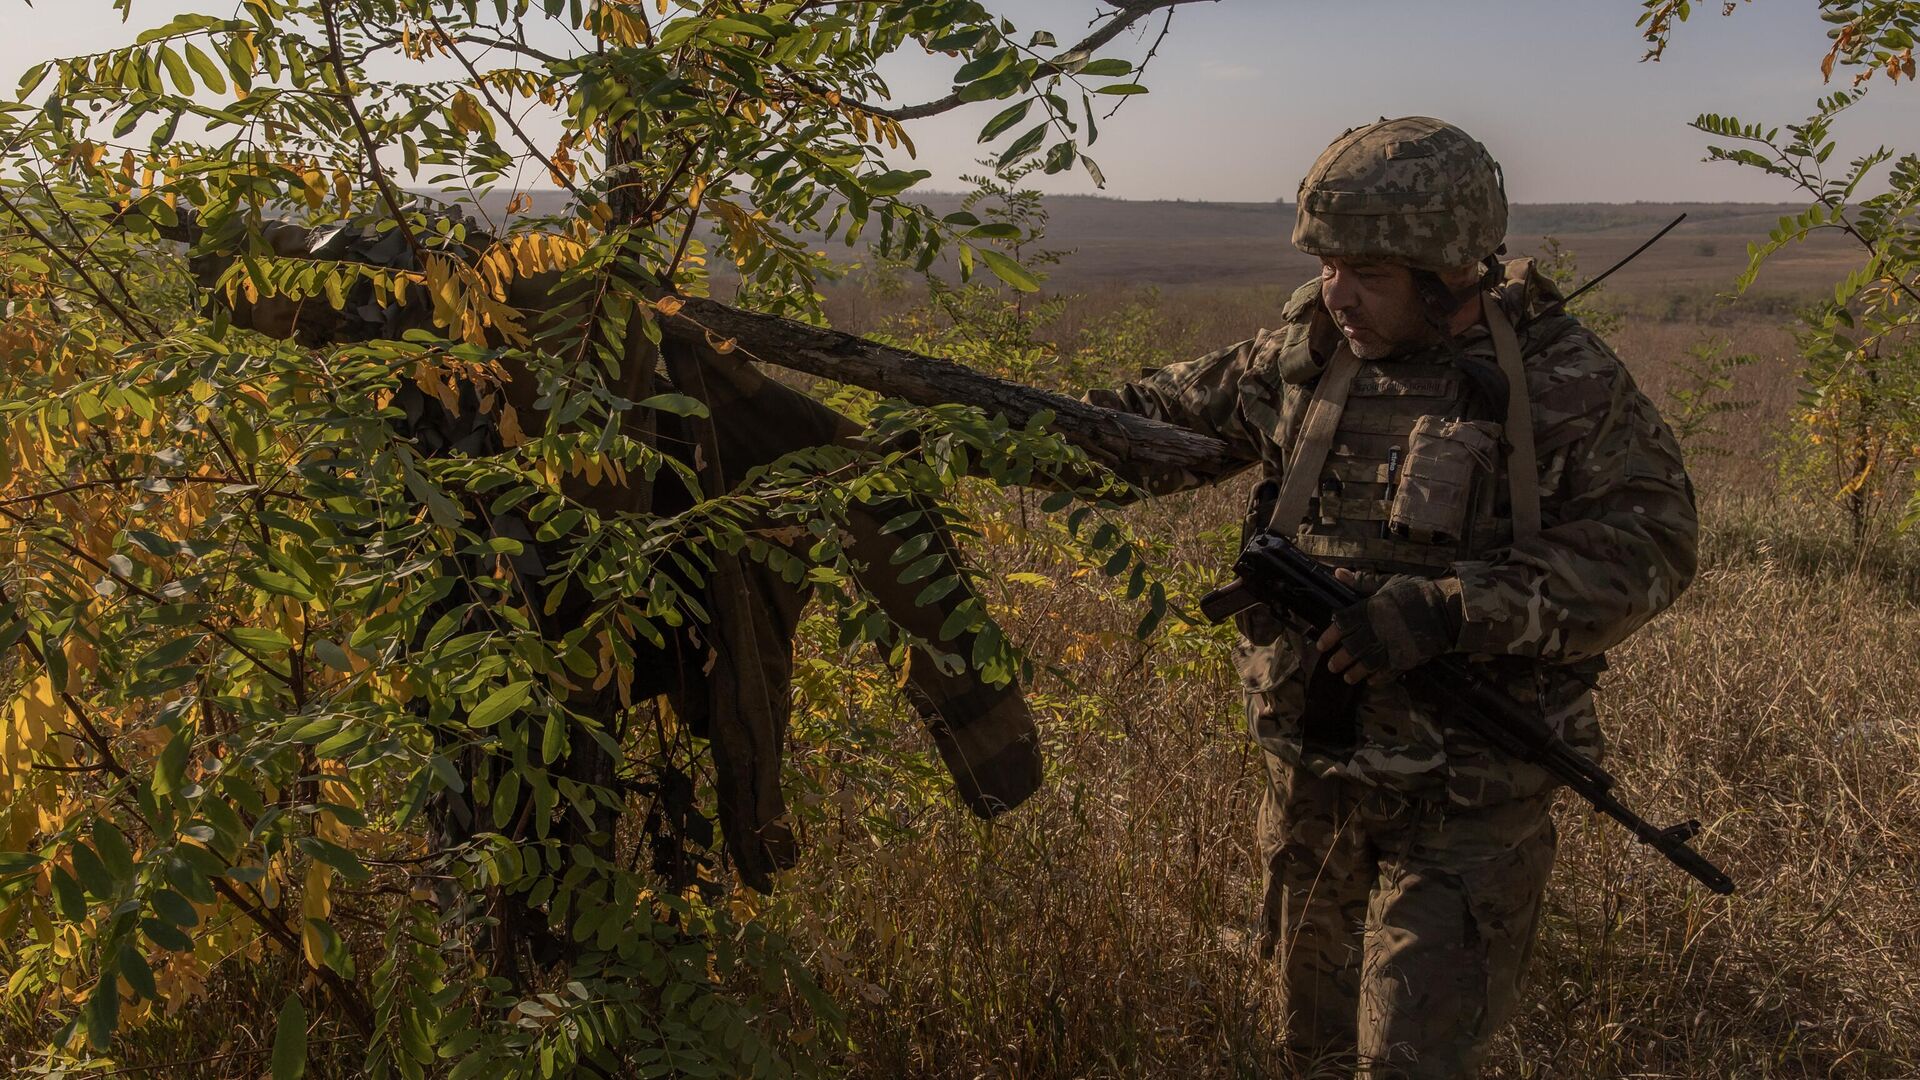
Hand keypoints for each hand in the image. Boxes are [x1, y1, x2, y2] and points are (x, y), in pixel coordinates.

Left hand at [1316, 571, 1459, 684]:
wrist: (1447, 607)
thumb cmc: (1416, 591)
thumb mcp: (1388, 583)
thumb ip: (1362, 582)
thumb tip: (1337, 573)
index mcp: (1370, 609)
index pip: (1343, 623)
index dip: (1331, 635)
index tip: (1322, 644)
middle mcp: (1377, 629)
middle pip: (1351, 647)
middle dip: (1339, 658)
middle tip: (1331, 666)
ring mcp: (1391, 645)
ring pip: (1366, 663)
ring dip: (1354, 672)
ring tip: (1346, 678)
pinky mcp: (1406, 657)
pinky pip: (1388, 671)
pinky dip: (1378, 677)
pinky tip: (1371, 681)